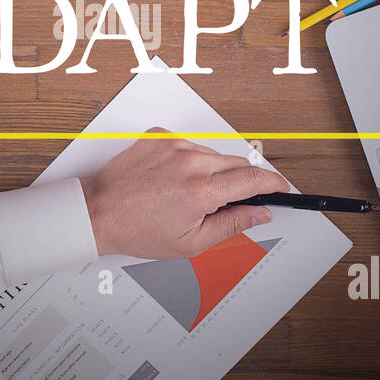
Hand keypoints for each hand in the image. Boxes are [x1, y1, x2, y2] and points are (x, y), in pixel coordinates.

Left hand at [81, 129, 288, 257]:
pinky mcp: (160, 137)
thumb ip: (232, 225)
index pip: (253, 180)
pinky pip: (190, 146)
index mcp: (201, 191)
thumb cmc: (137, 229)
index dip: (273, 184)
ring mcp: (174, 146)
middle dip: (241, 183)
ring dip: (212, 172)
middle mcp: (190, 162)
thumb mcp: (190, 242)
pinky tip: (173, 179)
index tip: (280, 188)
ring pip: (213, 155)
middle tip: (225, 203)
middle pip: (237, 164)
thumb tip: (259, 213)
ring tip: (188, 194)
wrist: (99, 212)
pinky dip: (189, 160)